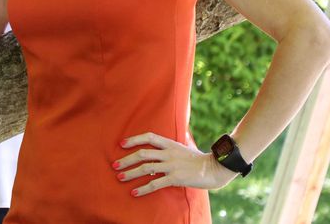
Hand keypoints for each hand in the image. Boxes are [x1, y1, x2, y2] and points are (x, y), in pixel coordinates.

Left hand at [114, 132, 237, 196]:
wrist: (214, 168)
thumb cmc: (197, 159)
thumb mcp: (182, 148)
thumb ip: (168, 148)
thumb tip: (155, 150)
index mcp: (170, 144)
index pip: (148, 136)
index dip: (134, 139)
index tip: (121, 144)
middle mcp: (168, 153)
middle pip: (142, 153)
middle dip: (126, 159)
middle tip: (115, 165)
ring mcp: (171, 166)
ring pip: (145, 168)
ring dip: (130, 173)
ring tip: (120, 177)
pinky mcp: (175, 178)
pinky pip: (155, 184)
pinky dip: (143, 188)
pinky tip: (134, 192)